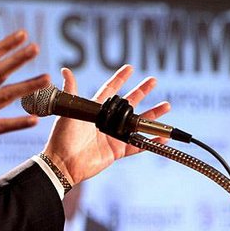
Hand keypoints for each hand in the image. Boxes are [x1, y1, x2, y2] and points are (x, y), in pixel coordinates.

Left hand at [43, 64, 170, 185]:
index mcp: (94, 110)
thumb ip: (71, 90)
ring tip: (166, 106)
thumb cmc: (63, 137)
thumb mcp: (69, 111)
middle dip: (141, 92)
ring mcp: (113, 136)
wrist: (63, 163)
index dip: (119, 79)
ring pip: (137, 123)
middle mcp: (106, 121)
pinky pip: (138, 146)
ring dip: (152, 115)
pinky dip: (151, 142)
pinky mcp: (117, 151)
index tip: (130, 68)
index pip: (110, 90)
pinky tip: (163, 137)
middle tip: (153, 81)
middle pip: (128, 104)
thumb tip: (65, 70)